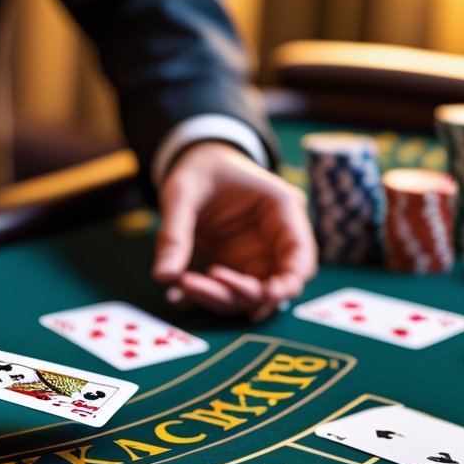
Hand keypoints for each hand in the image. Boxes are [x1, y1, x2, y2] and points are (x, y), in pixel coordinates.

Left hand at [151, 140, 316, 321]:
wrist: (195, 166)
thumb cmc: (200, 170)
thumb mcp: (182, 192)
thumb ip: (174, 232)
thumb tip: (163, 277)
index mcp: (281, 209)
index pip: (301, 255)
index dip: (290, 281)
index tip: (267, 297)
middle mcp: (274, 239)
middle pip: (274, 281)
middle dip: (240, 293)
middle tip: (197, 284)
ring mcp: (255, 256)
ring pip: (248, 294)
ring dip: (218, 298)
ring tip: (182, 284)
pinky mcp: (235, 267)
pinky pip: (225, 292)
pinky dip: (203, 298)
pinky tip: (177, 294)